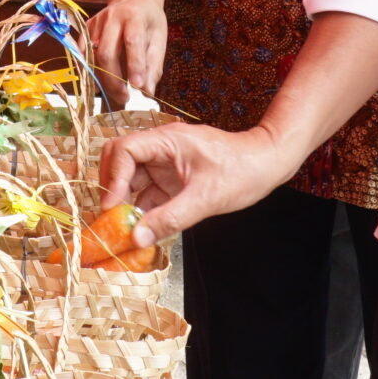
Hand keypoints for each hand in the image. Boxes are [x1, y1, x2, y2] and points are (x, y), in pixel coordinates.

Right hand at [87, 0, 167, 98]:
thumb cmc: (149, 20)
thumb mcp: (159, 38)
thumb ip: (153, 65)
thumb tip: (147, 91)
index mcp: (135, 16)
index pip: (132, 42)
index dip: (134, 66)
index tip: (138, 88)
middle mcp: (112, 17)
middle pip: (106, 53)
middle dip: (114, 80)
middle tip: (124, 98)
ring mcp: (96, 22)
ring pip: (92, 56)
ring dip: (102, 79)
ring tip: (115, 93)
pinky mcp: (86, 28)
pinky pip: (83, 53)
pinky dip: (89, 70)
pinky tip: (98, 83)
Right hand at [98, 121, 291, 245]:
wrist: (267, 165)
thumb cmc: (242, 171)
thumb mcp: (206, 198)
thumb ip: (170, 218)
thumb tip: (137, 238)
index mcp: (166, 141)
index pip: (124, 150)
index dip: (112, 177)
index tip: (111, 206)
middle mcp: (160, 149)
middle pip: (120, 162)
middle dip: (112, 188)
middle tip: (110, 217)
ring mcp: (165, 164)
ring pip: (131, 180)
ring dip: (125, 203)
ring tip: (122, 229)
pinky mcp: (171, 180)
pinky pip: (147, 194)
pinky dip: (141, 211)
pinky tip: (141, 230)